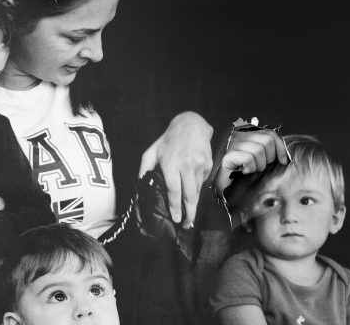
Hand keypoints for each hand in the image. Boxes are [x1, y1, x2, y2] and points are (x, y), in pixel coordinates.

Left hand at [139, 111, 213, 228]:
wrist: (191, 125)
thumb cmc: (168, 140)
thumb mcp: (151, 151)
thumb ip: (145, 168)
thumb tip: (140, 185)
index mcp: (170, 163)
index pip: (173, 190)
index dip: (175, 206)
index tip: (175, 218)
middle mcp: (186, 165)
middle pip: (189, 195)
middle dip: (189, 213)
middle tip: (187, 225)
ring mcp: (199, 164)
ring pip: (197, 190)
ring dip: (194, 205)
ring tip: (190, 216)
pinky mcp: (208, 164)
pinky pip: (202, 182)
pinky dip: (197, 189)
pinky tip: (193, 193)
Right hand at [214, 129, 288, 192]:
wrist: (227, 187)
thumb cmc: (245, 173)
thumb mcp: (261, 159)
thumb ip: (270, 151)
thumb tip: (286, 156)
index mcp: (248, 133)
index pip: (271, 134)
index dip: (281, 148)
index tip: (283, 161)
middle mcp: (239, 135)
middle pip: (267, 141)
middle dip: (268, 158)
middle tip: (259, 166)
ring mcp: (232, 144)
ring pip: (258, 150)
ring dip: (258, 165)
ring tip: (250, 169)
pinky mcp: (227, 155)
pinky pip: (248, 158)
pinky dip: (250, 168)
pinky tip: (244, 171)